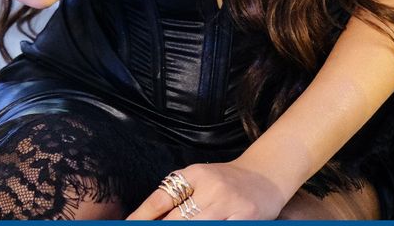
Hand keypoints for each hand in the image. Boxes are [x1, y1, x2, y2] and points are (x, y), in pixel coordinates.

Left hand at [125, 159, 288, 220]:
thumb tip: (148, 218)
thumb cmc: (226, 182)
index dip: (142, 215)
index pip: (162, 197)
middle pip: (177, 219)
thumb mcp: (200, 180)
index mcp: (195, 174)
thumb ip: (177, 197)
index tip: (128, 225)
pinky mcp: (244, 218)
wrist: (265, 176)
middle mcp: (210, 187)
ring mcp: (228, 204)